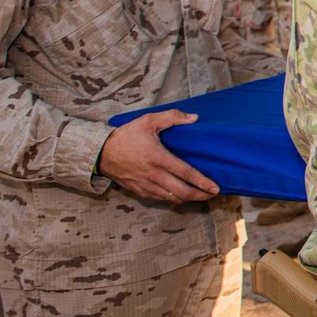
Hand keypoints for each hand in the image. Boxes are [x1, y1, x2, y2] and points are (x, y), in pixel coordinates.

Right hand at [97, 110, 218, 202]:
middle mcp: (153, 175)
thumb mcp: (148, 121)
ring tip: (200, 195)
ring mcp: (145, 185)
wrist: (101, 153)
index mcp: (158, 158)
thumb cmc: (126, 135)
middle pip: (182, 192)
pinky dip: (172, 198)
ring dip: (188, 199)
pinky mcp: (139, 191)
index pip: (185, 173)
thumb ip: (172, 117)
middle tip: (212, 194)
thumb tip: (193, 118)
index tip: (215, 187)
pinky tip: (180, 194)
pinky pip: (160, 199)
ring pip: (172, 198)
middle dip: (200, 195)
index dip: (202, 182)